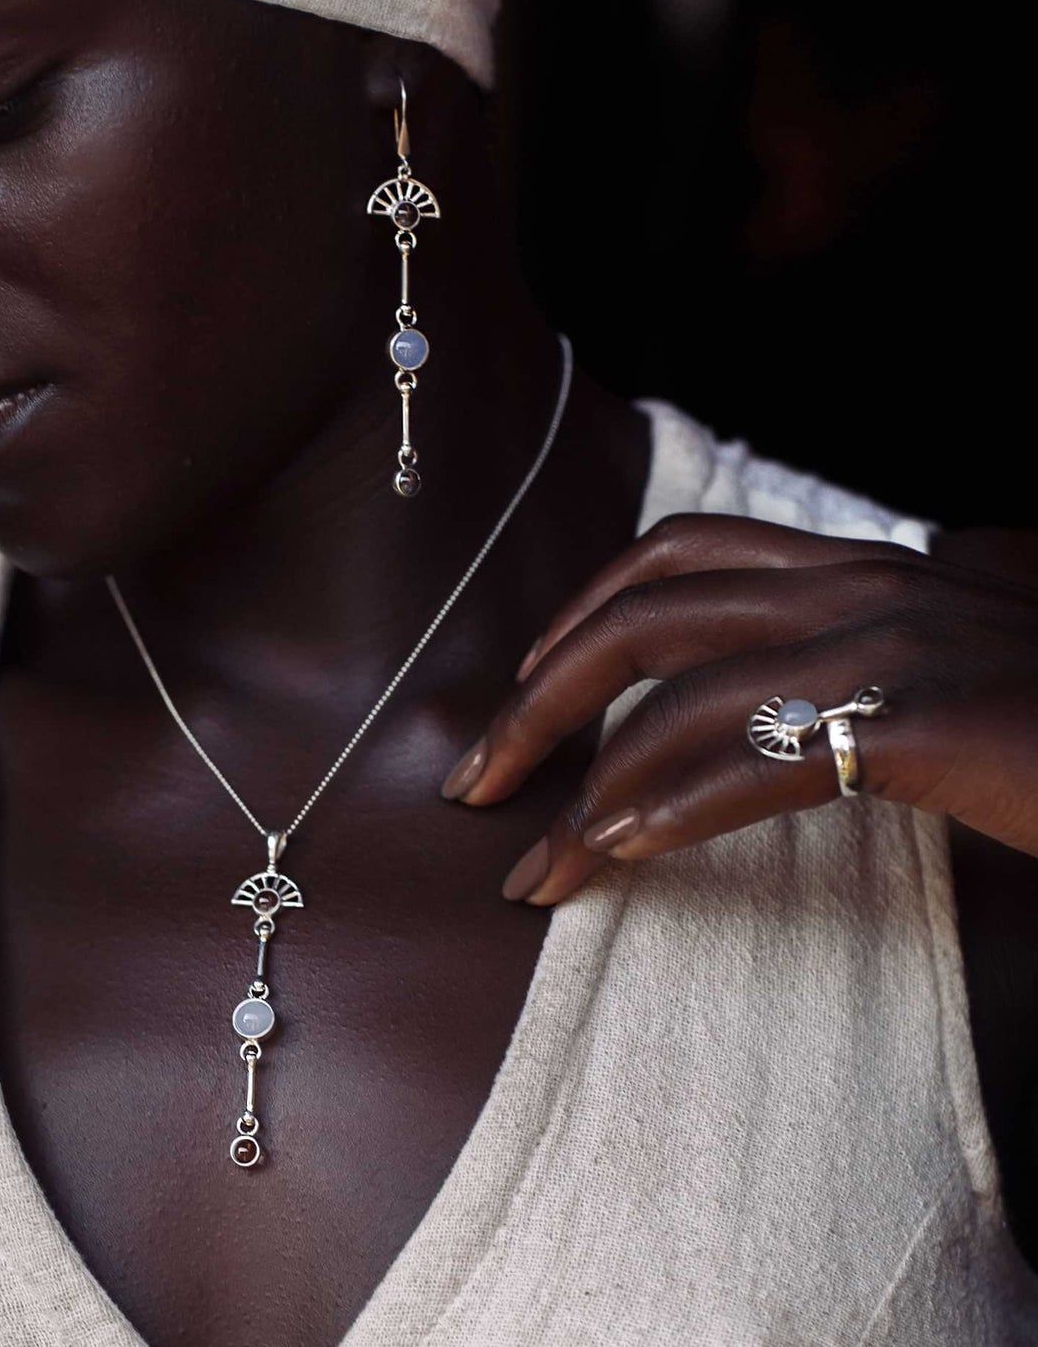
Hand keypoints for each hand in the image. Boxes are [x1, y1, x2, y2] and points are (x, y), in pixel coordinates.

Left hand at [439, 513, 1037, 905]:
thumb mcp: (950, 673)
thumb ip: (860, 666)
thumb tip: (784, 702)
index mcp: (864, 564)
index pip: (680, 555)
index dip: (579, 619)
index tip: (521, 695)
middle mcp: (867, 580)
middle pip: (646, 611)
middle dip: (539, 699)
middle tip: (474, 781)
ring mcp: (900, 638)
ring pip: (684, 689)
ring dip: (584, 784)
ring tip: (534, 868)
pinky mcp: (933, 714)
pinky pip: (763, 753)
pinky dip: (674, 804)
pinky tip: (618, 854)